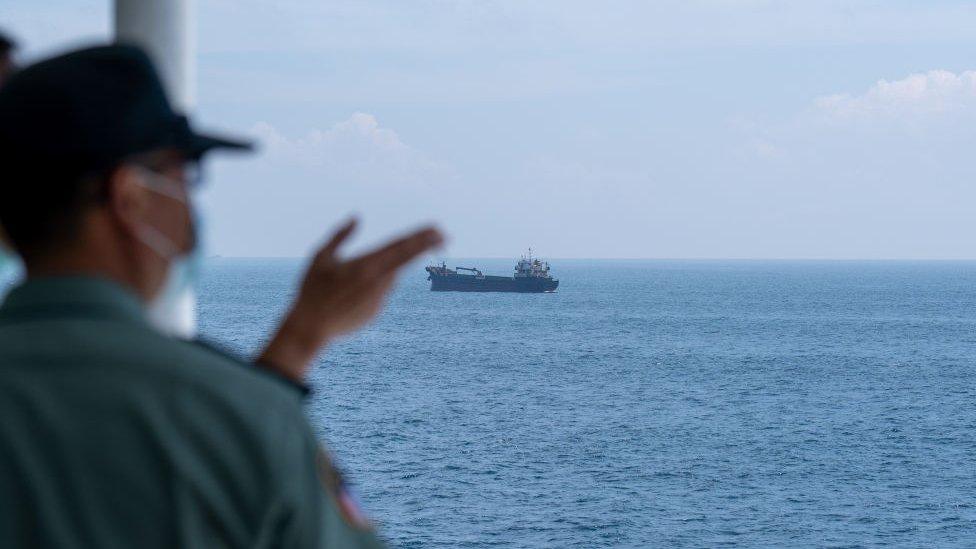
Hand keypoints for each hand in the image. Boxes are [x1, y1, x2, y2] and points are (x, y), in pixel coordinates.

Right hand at [258, 219, 443, 379]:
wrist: (310, 327)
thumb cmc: (311, 288)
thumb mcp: (321, 257)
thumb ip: (340, 236)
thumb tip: (357, 217)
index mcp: (366, 263)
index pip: (400, 246)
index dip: (421, 237)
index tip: (436, 229)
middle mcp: (378, 281)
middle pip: (408, 259)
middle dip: (427, 246)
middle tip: (444, 237)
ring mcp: (380, 298)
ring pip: (387, 278)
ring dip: (376, 275)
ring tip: (346, 285)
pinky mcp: (377, 312)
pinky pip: (376, 295)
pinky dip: (366, 292)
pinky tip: (344, 300)